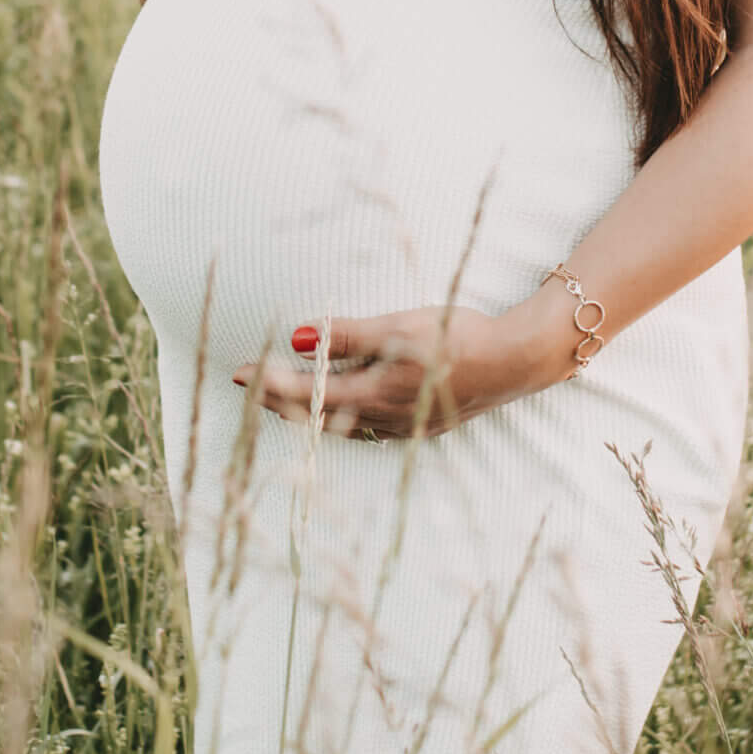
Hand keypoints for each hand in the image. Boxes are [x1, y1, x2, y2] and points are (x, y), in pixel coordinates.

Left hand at [231, 304, 559, 441]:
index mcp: (376, 395)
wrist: (514, 361)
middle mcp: (385, 419)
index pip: (307, 394)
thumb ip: (348, 335)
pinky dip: (341, 415)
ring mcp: (403, 426)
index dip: (269, 383)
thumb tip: (298, 338)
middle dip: (280, 400)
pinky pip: (365, 426)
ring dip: (308, 409)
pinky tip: (338, 406)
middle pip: (317, 416)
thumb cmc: (458, 337)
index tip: (238, 373)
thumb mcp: (399, 327)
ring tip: (282, 394)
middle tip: (249, 384)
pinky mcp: (419, 424)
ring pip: (340, 424)